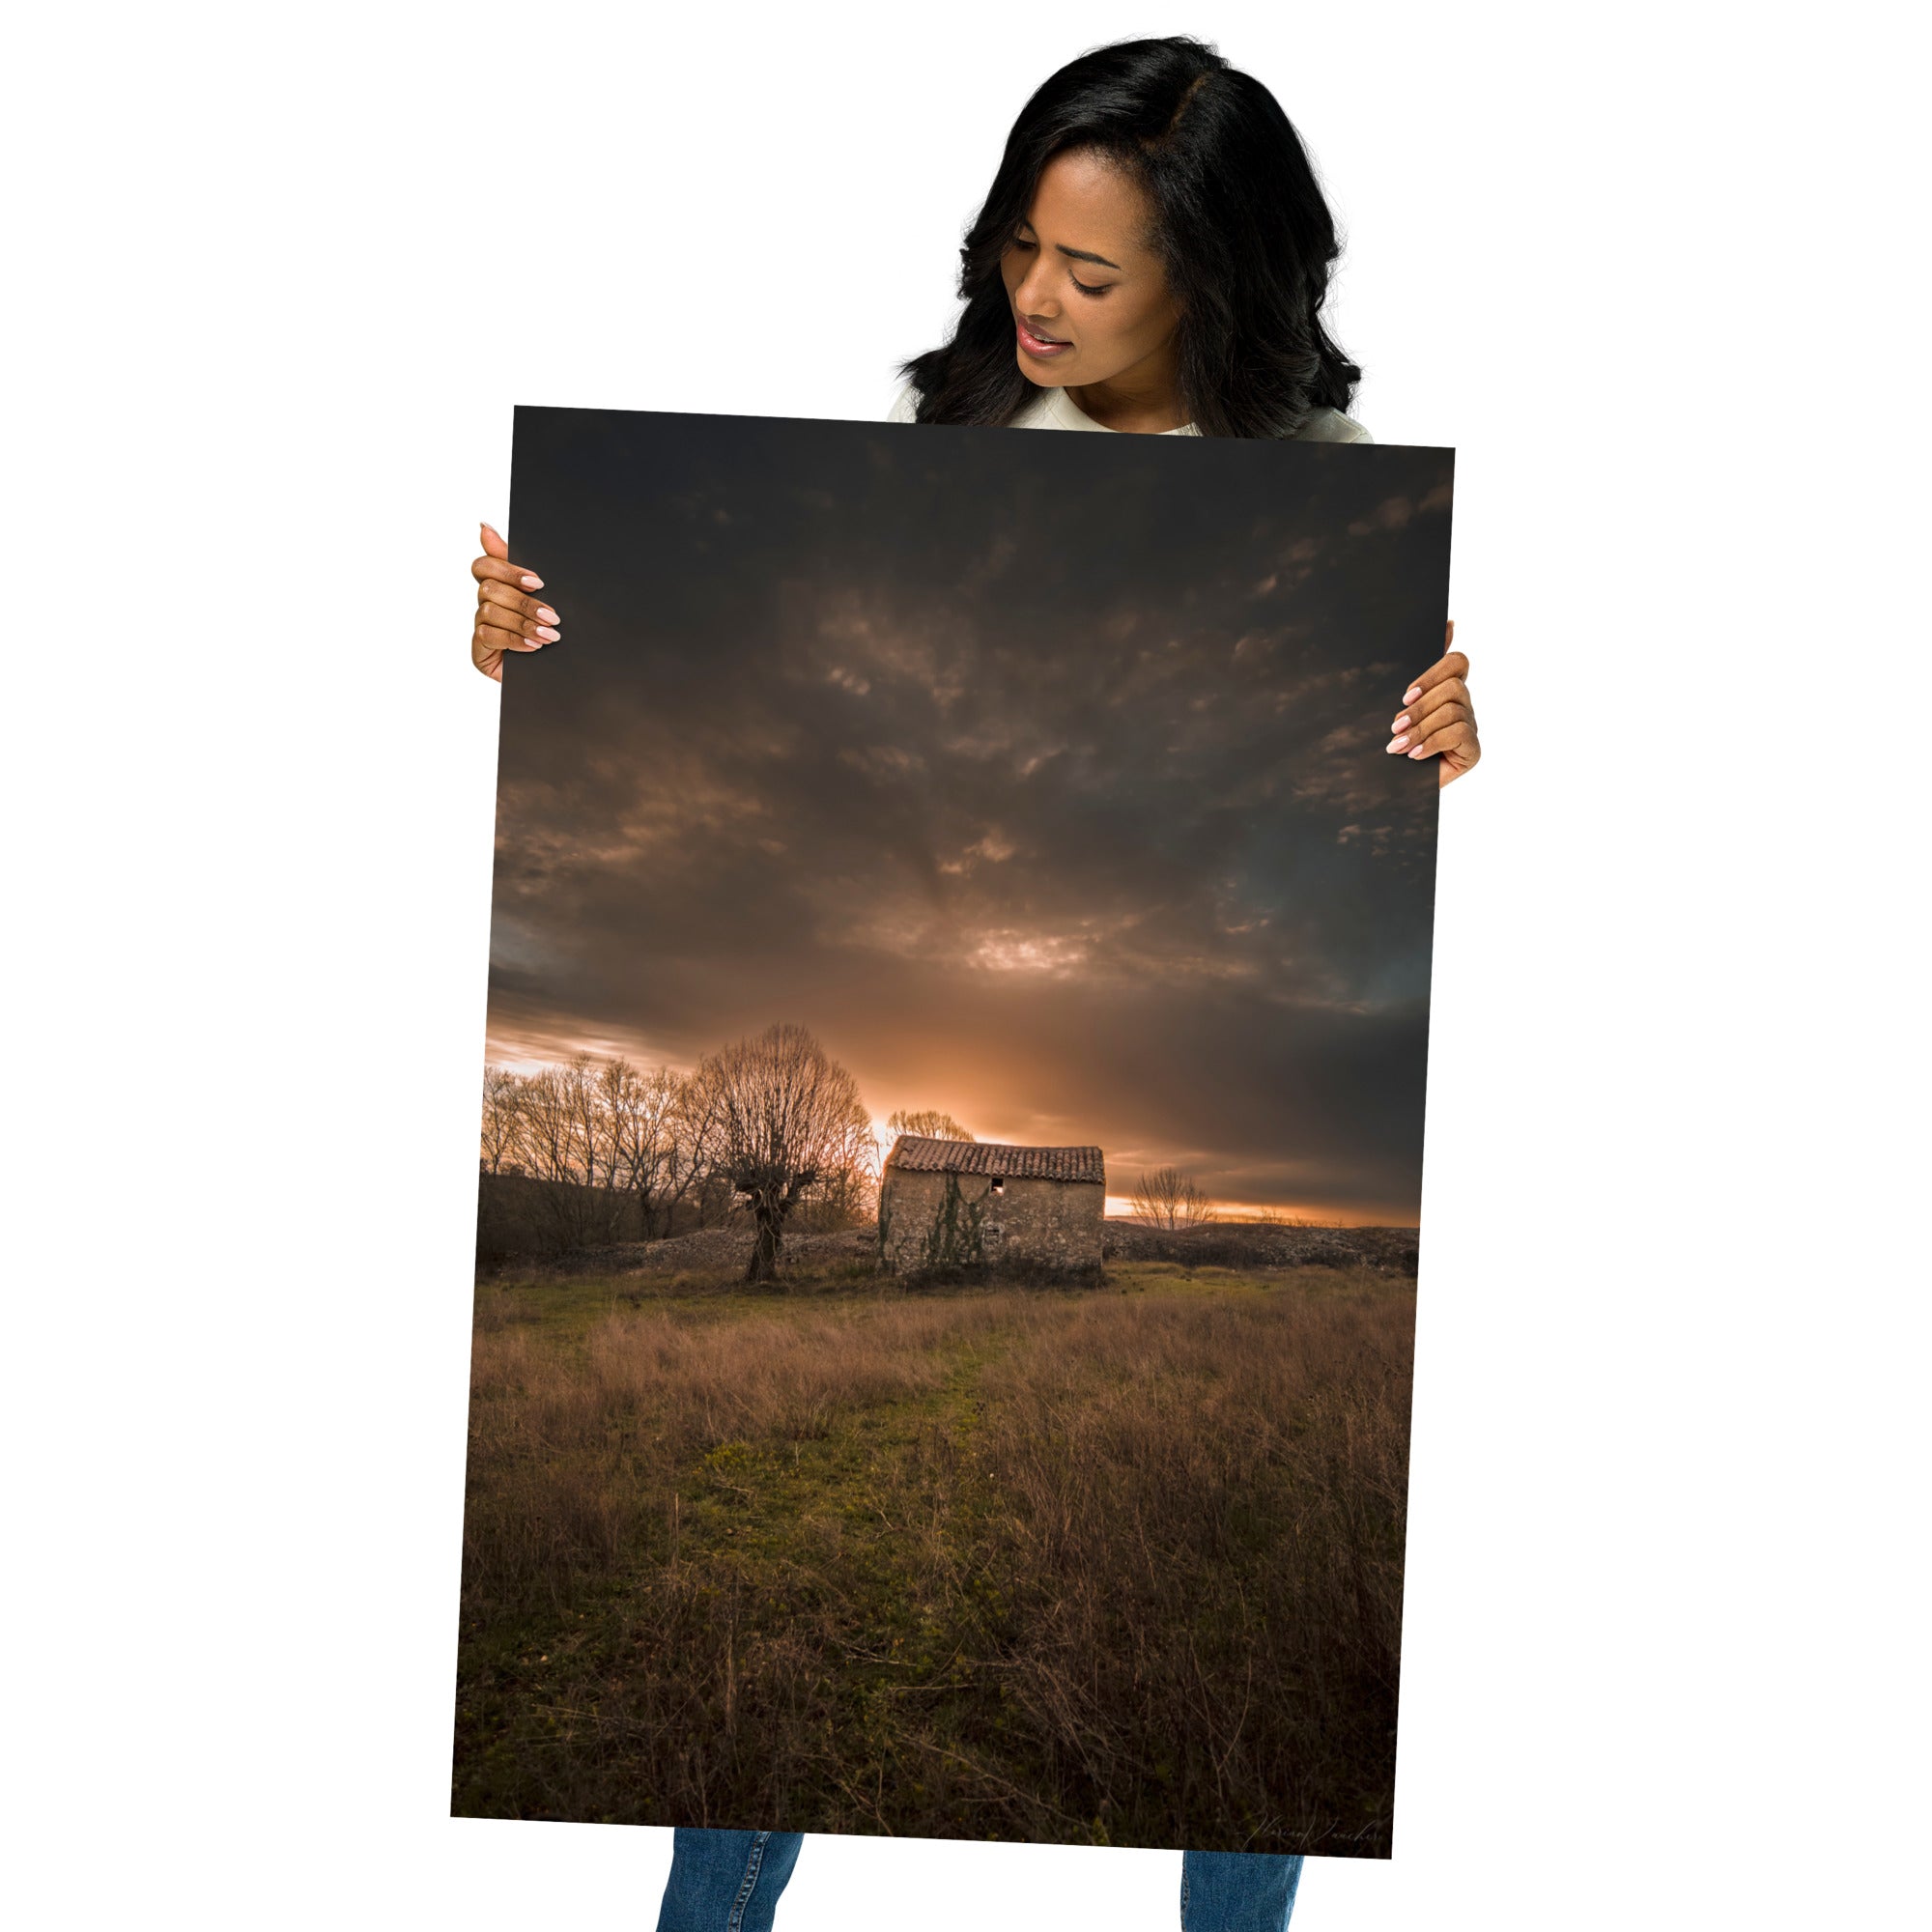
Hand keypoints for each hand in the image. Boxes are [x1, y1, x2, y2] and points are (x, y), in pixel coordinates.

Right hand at [471, 522, 559, 681]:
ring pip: (490, 612)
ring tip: (549, 635)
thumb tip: (484, 526)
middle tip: (552, 615)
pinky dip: (514, 640)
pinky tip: (534, 647)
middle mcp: (485, 603)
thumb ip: (519, 565)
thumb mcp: (543, 597)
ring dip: (523, 623)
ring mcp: (481, 626)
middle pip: (489, 588)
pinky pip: (489, 636)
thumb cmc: (547, 631)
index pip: (484, 565)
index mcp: (499, 585)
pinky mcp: (479, 649)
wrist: (556, 674)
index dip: (507, 570)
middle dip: (524, 602)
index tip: (537, 582)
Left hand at [1386, 620, 1478, 786]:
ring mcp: (1470, 727)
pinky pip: (1460, 733)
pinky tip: (1415, 756)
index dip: (1433, 672)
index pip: (1456, 661)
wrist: (1385, 788)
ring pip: (1453, 710)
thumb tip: (1449, 624)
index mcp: (1444, 689)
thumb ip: (1413, 670)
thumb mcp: (1395, 706)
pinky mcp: (1473, 750)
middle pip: (1454, 685)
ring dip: (1421, 728)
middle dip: (1419, 707)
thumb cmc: (1389, 743)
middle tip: (1395, 725)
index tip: (1405, 695)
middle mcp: (1462, 705)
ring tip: (1398, 746)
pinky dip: (1432, 743)